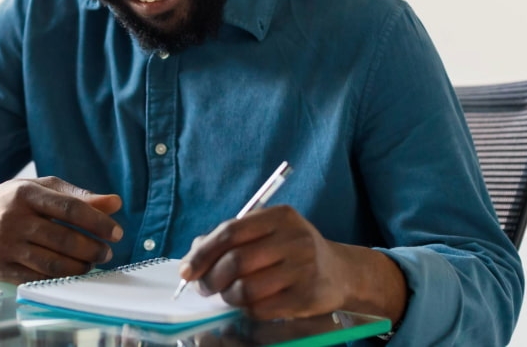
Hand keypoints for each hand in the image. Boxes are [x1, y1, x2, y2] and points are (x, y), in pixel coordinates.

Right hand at [0, 177, 122, 283]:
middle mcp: (13, 219)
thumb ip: (77, 196)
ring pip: (52, 263)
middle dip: (92, 249)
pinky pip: (36, 278)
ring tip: (91, 264)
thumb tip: (115, 203)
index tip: (115, 233)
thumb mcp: (40, 189)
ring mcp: (4, 246)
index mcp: (26, 194)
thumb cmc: (11, 201)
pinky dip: (59, 278)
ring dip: (79, 267)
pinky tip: (70, 273)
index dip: (97, 222)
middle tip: (106, 252)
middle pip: (63, 239)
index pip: (69, 209)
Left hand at [178, 206, 406, 322]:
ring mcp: (303, 268)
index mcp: (279, 216)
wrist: (340, 272)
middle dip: (211, 279)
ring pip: (246, 288)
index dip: (202, 253)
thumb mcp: (267, 233)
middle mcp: (294, 238)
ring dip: (228, 296)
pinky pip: (261, 308)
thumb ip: (230, 238)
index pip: (230, 232)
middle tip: (204, 288)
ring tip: (228, 296)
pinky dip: (247, 309)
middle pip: (236, 261)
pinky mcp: (307, 296)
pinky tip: (250, 304)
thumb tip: (192, 258)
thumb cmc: (291, 251)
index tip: (186, 271)